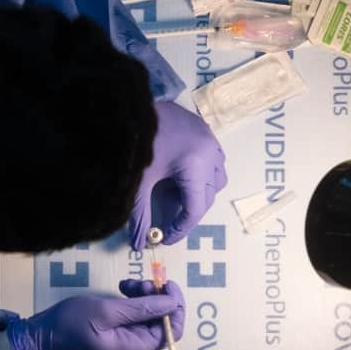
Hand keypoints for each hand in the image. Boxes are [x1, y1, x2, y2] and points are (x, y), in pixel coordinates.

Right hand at [6, 280, 184, 349]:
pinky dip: (132, 304)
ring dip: (143, 298)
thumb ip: (142, 307)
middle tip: (139, 281)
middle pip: (161, 323)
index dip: (174, 305)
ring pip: (147, 319)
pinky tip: (121, 291)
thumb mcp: (107, 311)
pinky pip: (134, 321)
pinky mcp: (116, 341)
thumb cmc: (70, 325)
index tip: (166, 283)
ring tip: (127, 284)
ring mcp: (126, 348)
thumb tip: (172, 302)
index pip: (173, 330)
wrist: (40, 341)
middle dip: (155, 298)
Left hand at [130, 101, 226, 249]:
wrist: (133, 105)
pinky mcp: (206, 131)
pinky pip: (215, 160)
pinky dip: (203, 173)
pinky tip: (180, 173)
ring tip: (174, 193)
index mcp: (194, 166)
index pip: (195, 209)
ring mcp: (211, 140)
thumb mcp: (138, 182)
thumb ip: (139, 215)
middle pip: (207, 197)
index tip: (165, 238)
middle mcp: (209, 154)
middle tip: (167, 219)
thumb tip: (138, 243)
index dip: (181, 229)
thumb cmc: (136, 142)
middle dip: (188, 211)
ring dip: (200, 192)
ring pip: (217, 179)